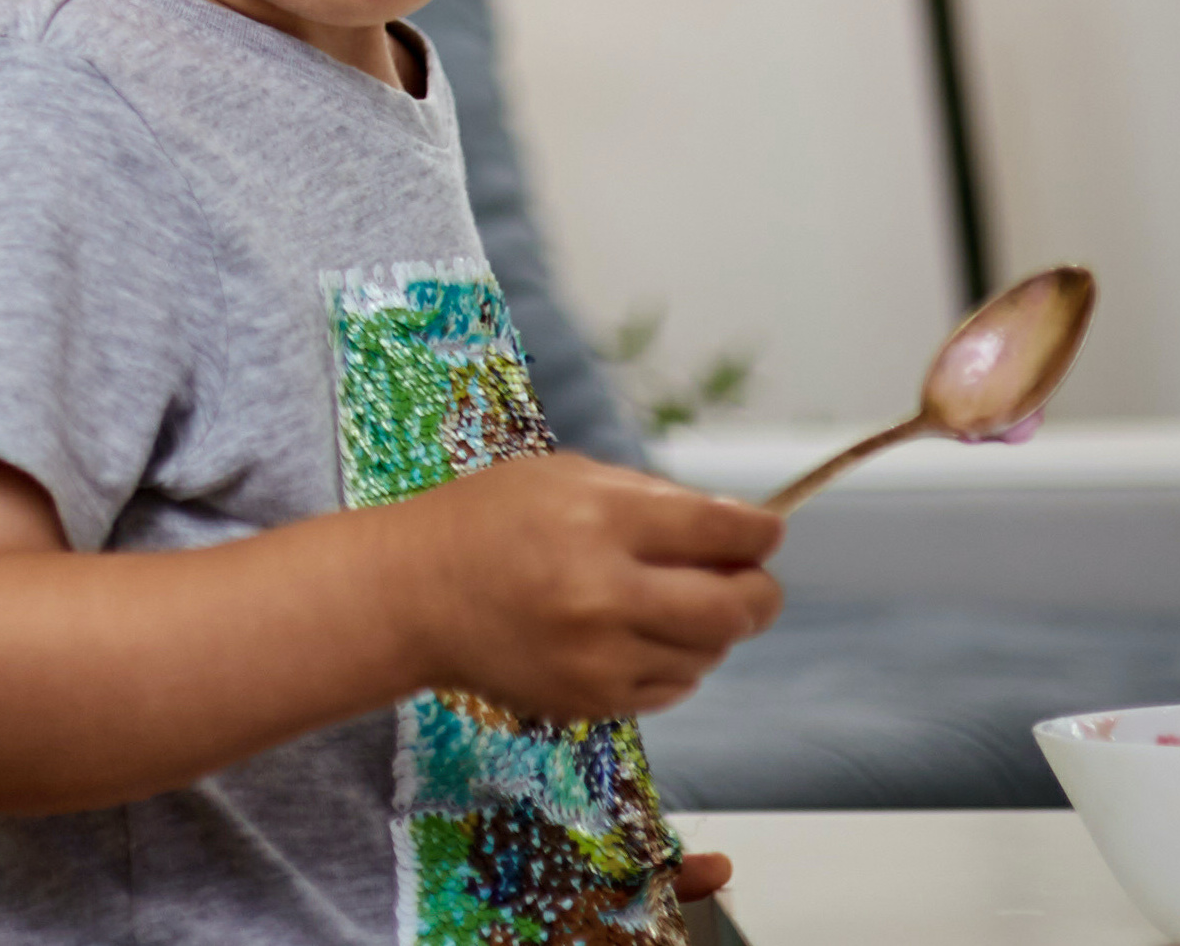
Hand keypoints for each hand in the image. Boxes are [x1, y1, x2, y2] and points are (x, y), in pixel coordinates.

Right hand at [381, 454, 783, 721]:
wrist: (412, 595)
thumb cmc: (486, 522)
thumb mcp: (563, 478)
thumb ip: (651, 499)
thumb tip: (737, 528)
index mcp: (598, 520)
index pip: (721, 529)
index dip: (760, 531)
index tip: (767, 531)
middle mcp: (604, 592)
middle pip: (735, 607)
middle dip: (758, 592)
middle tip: (750, 582)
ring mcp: (599, 655)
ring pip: (710, 652)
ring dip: (710, 629)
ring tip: (671, 605)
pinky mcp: (591, 700)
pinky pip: (672, 687)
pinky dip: (674, 662)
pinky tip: (636, 637)